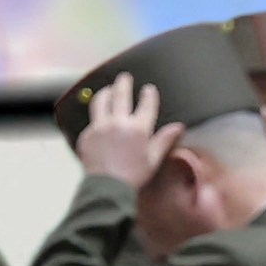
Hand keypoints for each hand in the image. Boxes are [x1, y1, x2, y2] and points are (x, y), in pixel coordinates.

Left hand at [71, 74, 179, 188]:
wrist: (106, 188)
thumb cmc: (133, 176)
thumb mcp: (153, 159)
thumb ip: (164, 140)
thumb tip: (179, 126)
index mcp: (138, 129)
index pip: (145, 104)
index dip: (148, 95)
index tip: (148, 89)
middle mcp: (118, 123)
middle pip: (120, 95)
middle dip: (123, 83)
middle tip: (124, 76)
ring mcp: (99, 128)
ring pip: (100, 102)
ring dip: (104, 92)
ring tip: (107, 89)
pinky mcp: (86, 135)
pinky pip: (91, 121)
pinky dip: (96, 116)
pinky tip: (98, 116)